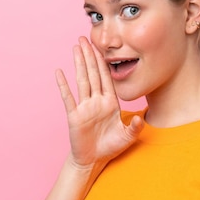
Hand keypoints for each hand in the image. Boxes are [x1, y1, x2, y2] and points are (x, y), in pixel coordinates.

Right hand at [55, 37, 142, 168]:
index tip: (100, 47)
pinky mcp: (74, 116)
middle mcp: (96, 101)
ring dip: (79, 63)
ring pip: (82, 81)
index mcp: (110, 103)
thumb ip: (135, 127)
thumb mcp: (127, 137)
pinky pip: (68, 98)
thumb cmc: (110, 147)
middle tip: (84, 38)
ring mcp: (84, 107)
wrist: (94, 161)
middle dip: (89, 55)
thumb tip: (140, 118)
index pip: (107, 78)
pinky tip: (59, 73)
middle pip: (93, 74)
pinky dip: (63, 85)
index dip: (104, 62)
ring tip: (75, 47)